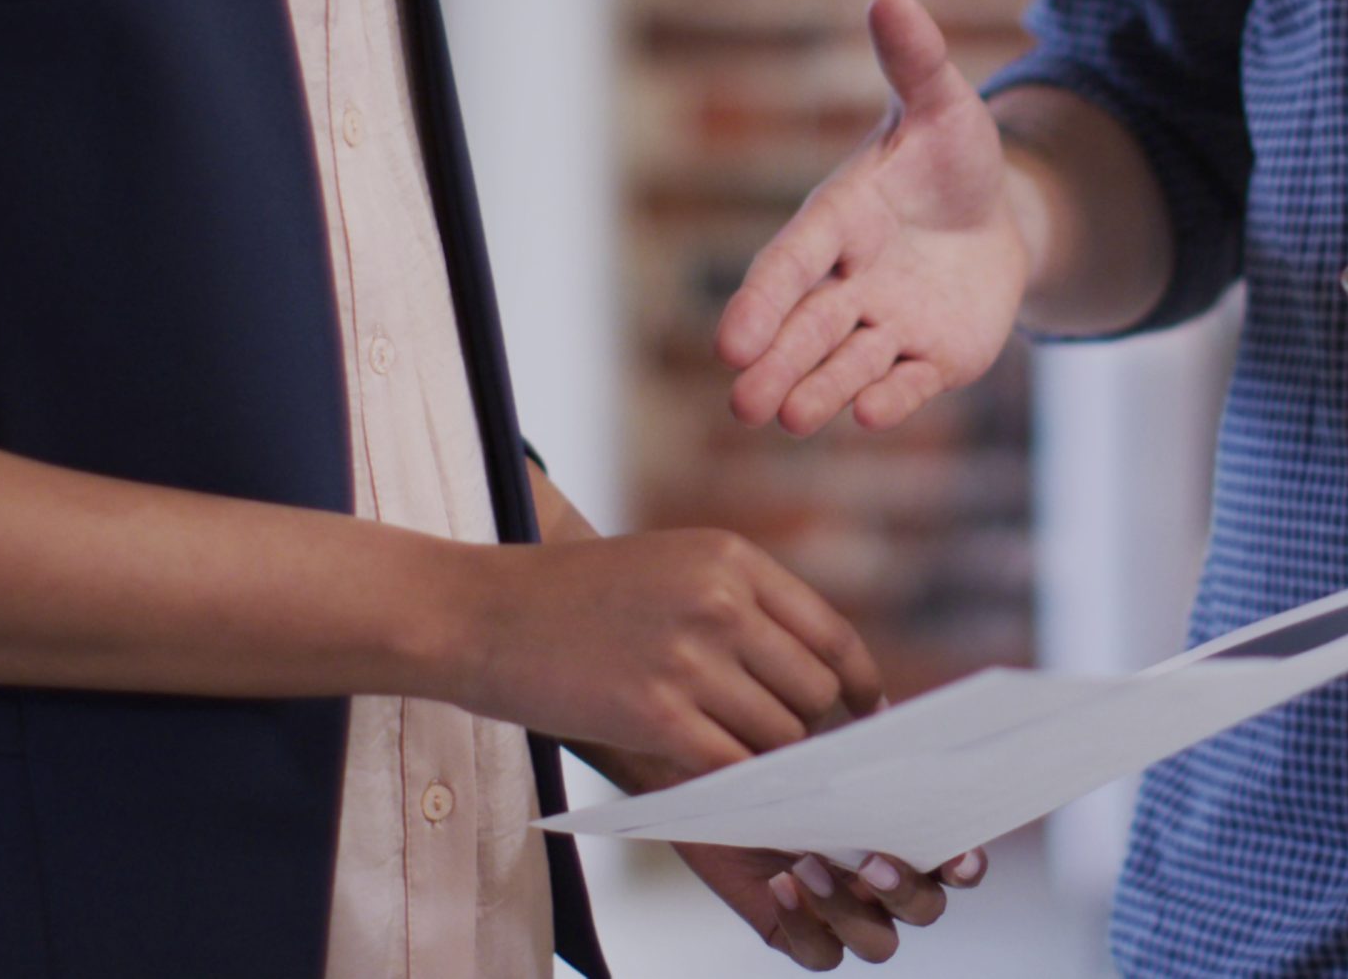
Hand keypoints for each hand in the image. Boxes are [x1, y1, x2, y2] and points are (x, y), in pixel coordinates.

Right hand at [452, 528, 882, 778]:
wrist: (481, 614)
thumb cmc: (576, 599)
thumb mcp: (674, 569)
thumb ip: (746, 610)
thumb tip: (822, 679)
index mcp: (734, 559)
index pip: (832, 636)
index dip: (858, 687)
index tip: (866, 716)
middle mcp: (722, 602)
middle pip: (813, 693)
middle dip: (808, 731)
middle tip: (789, 754)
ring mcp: (690, 658)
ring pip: (778, 735)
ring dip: (766, 761)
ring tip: (737, 762)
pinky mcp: (656, 713)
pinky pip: (731, 767)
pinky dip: (736, 786)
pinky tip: (720, 787)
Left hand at [575, 744, 988, 969]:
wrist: (706, 771)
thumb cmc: (777, 752)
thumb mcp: (824, 742)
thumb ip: (867, 744)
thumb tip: (888, 721)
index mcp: (909, 837)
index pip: (959, 863)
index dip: (968, 865)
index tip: (959, 854)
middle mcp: (884, 882)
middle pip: (925, 908)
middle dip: (905, 889)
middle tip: (873, 858)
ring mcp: (845, 913)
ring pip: (879, 942)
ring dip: (853, 912)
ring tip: (811, 865)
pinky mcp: (798, 932)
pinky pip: (821, 954)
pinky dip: (806, 925)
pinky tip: (782, 882)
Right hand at [718, 0, 1027, 435]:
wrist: (999, 213)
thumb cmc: (952, 156)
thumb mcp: (944, 105)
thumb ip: (916, 62)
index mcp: (837, 221)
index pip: (791, 264)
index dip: (761, 301)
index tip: (730, 340)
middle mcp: (850, 281)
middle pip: (805, 328)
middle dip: (777, 362)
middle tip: (745, 402)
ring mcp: (888, 324)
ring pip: (845, 363)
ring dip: (818, 389)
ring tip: (789, 418)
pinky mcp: (930, 357)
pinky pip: (905, 382)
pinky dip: (888, 399)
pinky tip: (867, 415)